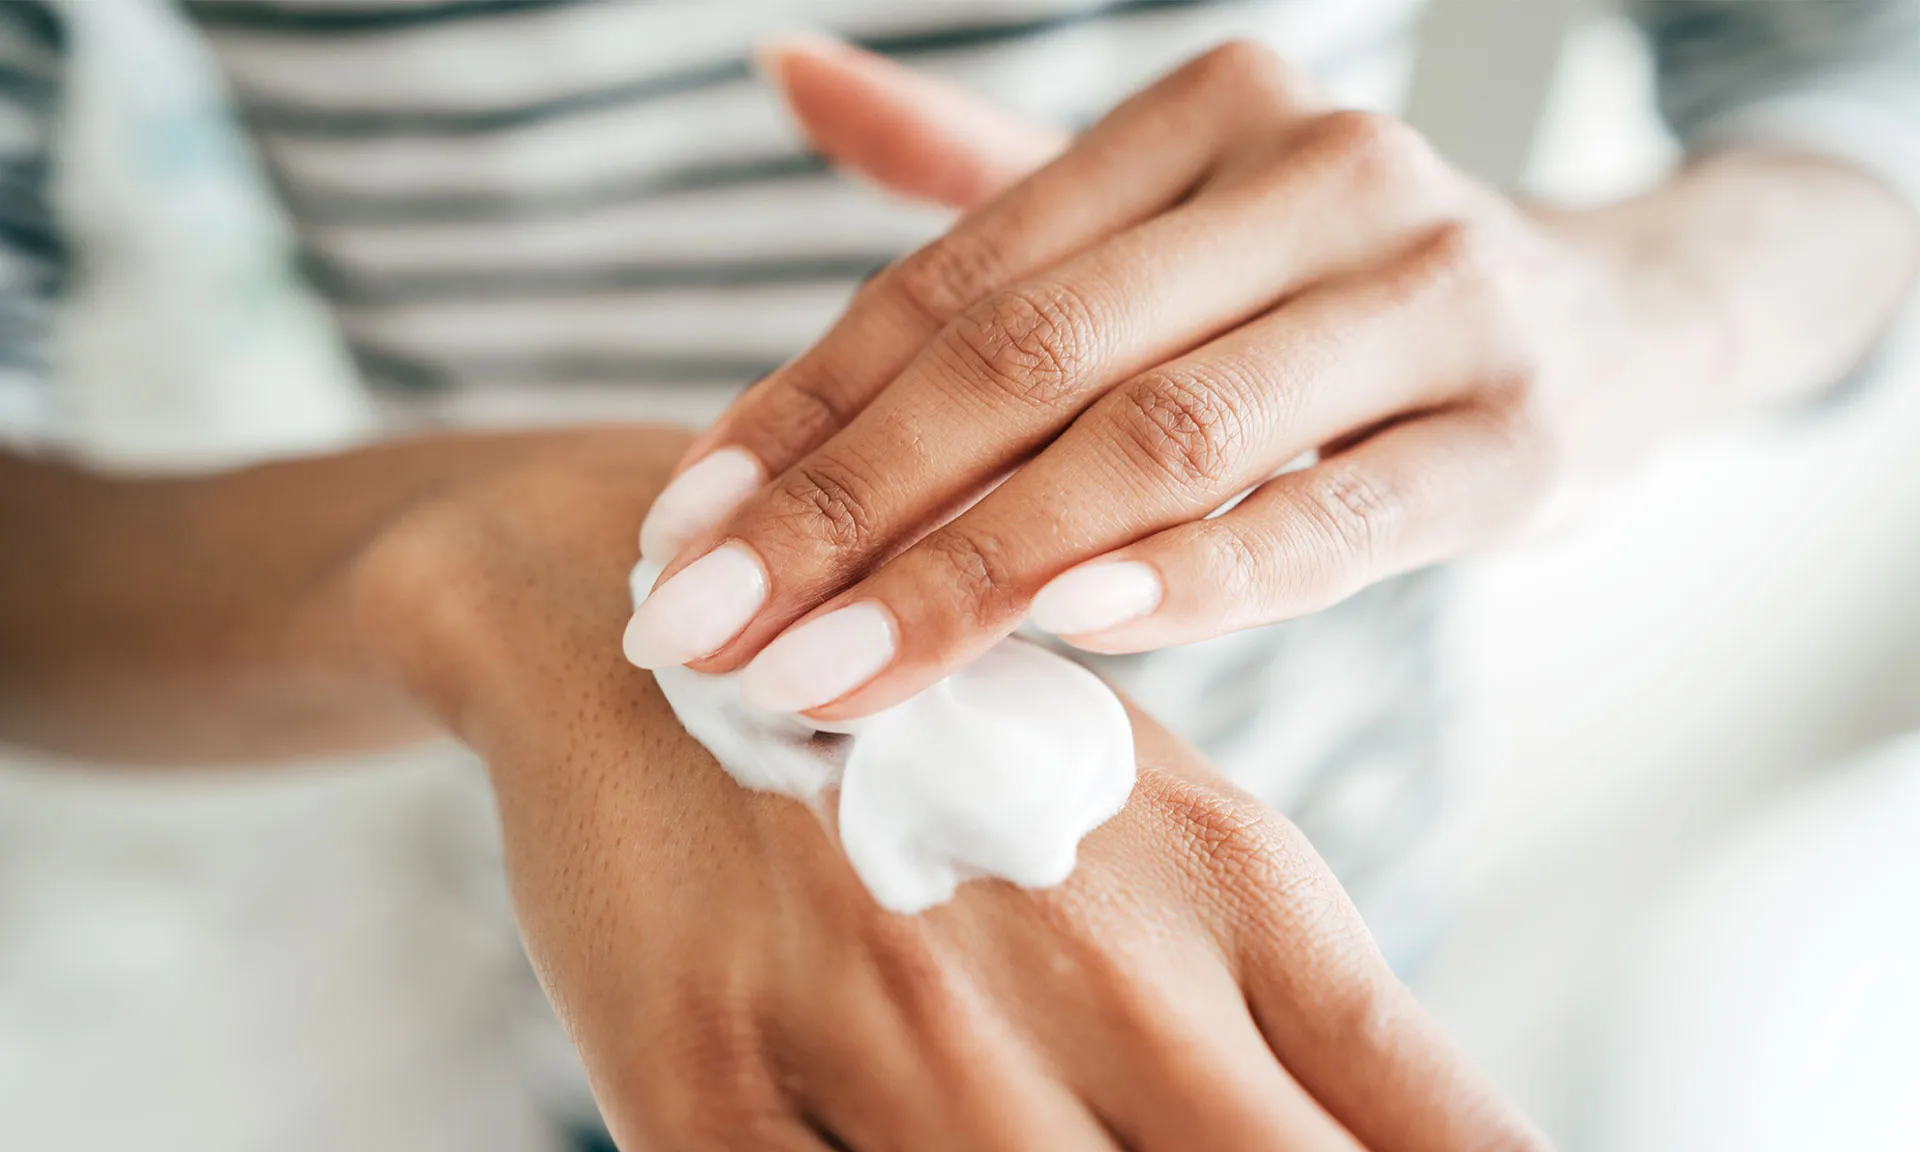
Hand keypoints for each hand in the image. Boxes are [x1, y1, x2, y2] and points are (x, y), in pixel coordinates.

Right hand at [351, 431, 1537, 1150]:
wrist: (645, 612)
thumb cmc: (933, 728)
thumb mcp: (1150, 822)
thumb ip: (1301, 1003)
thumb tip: (1451, 1144)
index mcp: (1227, 899)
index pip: (1435, 1127)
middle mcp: (1093, 978)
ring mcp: (902, 1036)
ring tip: (1064, 1138)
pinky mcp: (707, 1084)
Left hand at [622, 37, 1667, 720]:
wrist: (1617, 323)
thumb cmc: (1334, 295)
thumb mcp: (1167, 216)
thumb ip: (981, 176)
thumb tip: (785, 74)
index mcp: (1205, 114)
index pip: (959, 276)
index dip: (806, 409)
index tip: (683, 531)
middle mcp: (1318, 171)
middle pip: (1033, 355)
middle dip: (851, 511)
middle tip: (710, 635)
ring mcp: (1431, 292)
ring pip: (1159, 438)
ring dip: (976, 571)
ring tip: (830, 676)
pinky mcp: (1517, 434)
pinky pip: (1330, 518)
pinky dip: (1193, 576)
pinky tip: (1063, 629)